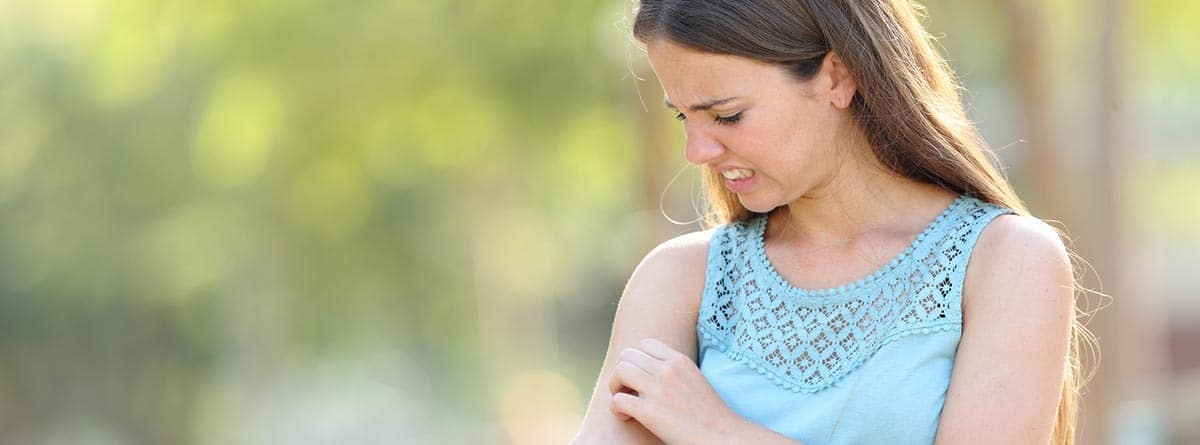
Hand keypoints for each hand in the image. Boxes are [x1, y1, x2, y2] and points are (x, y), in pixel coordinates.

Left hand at [607, 338, 740, 444]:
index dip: (637, 359)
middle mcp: (668, 370)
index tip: (641, 376)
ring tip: (624, 400)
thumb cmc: (709, 414)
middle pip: (627, 355)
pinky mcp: (650, 412)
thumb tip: (653, 372)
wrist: (723, 436)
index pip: (645, 344)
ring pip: (619, 371)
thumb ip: (675, 371)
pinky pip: (618, 400)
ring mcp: (658, 390)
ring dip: (615, 386)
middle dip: (622, 372)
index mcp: (679, 361)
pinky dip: (616, 409)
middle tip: (628, 390)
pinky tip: (626, 417)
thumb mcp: (695, 379)